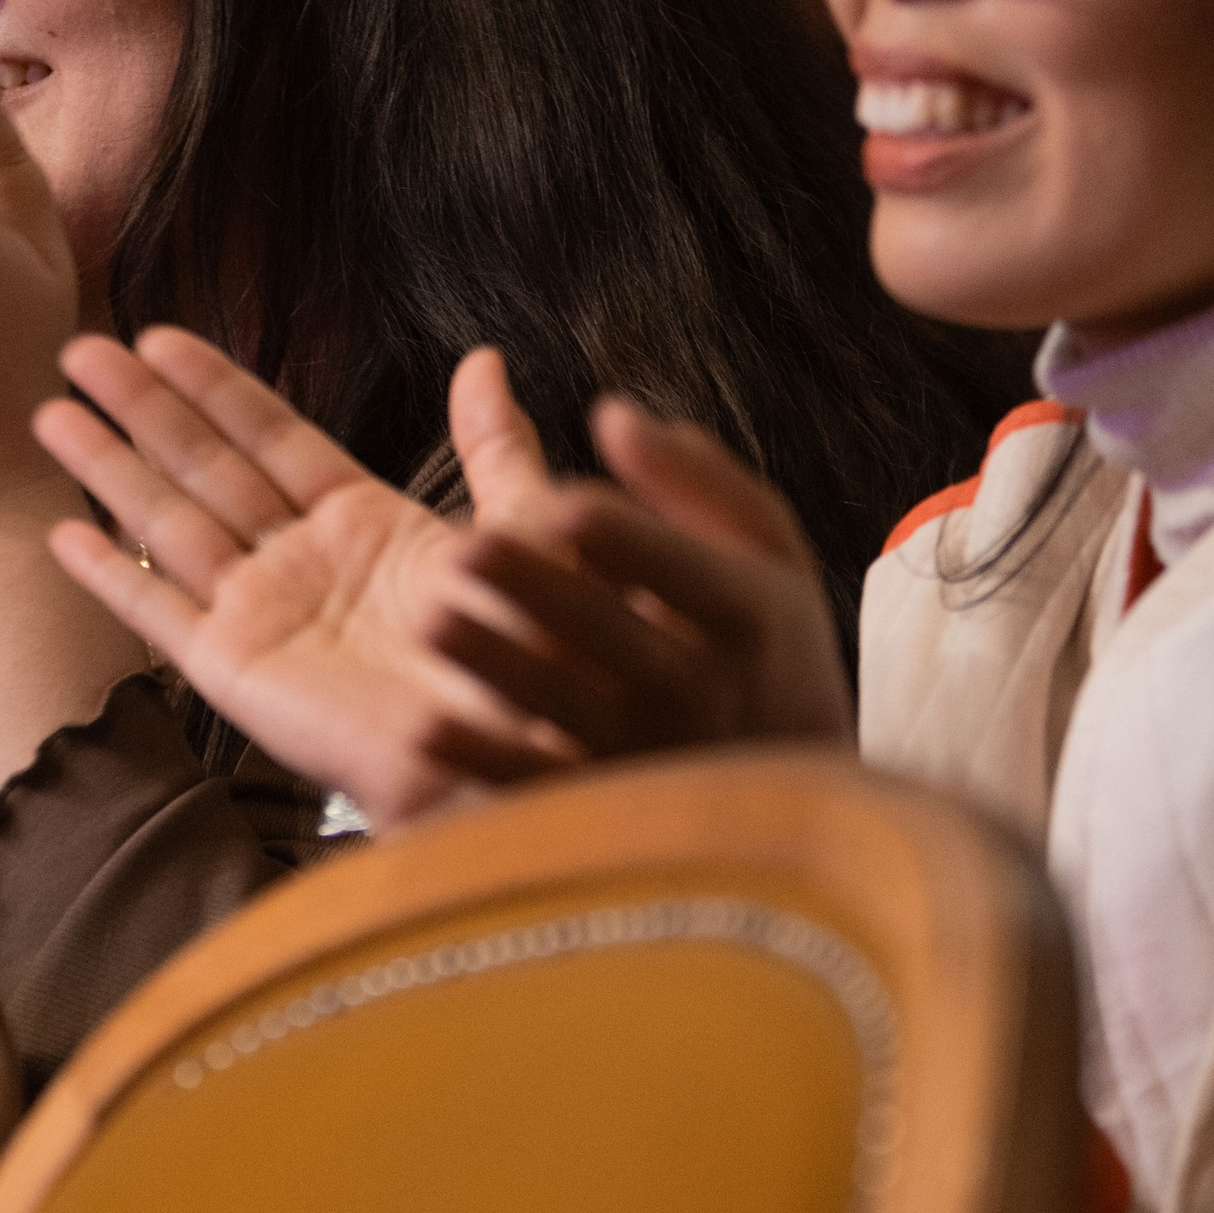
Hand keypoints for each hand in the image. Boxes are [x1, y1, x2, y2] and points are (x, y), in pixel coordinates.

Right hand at [32, 331, 591, 827]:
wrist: (517, 752)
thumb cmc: (537, 653)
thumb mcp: (531, 529)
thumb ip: (497, 448)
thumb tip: (485, 360)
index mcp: (366, 525)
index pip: (271, 436)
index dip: (214, 386)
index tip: (160, 336)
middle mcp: (302, 563)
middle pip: (204, 466)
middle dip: (143, 408)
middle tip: (81, 350)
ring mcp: (263, 616)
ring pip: (168, 522)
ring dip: (110, 467)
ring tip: (51, 412)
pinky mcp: (237, 671)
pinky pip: (161, 612)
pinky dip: (111, 576)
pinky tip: (63, 534)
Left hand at [424, 399, 853, 753]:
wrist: (791, 792)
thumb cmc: (766, 638)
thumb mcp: (764, 548)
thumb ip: (692, 476)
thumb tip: (609, 413)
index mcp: (742, 610)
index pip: (678, 567)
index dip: (621, 535)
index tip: (559, 500)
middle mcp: (698, 684)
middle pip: (610, 633)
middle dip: (538, 594)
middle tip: (461, 551)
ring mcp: (648, 749)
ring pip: (564, 706)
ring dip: (495, 667)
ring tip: (428, 621)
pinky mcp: (603, 798)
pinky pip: (535, 782)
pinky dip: (481, 760)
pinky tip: (422, 728)